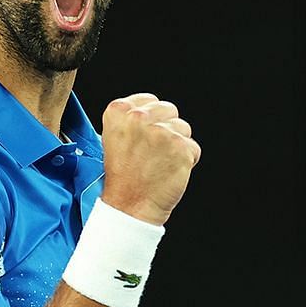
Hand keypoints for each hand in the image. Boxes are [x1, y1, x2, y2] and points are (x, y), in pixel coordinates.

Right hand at [100, 93, 200, 225]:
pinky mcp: (181, 148)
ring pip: (183, 128)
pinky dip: (186, 160)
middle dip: (166, 129)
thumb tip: (150, 111)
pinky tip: (169, 170)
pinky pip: (193, 148)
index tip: (145, 135)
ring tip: (159, 162)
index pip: (150, 100)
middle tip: (153, 152)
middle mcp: (139, 118)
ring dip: (176, 145)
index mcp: (119, 111)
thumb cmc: (123, 177)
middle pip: (169, 110)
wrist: (129, 206)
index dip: (152, 119)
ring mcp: (161, 132)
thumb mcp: (113, 138)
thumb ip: (130, 120)